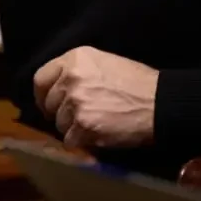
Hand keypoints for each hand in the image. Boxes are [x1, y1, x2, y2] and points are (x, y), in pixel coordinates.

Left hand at [33, 46, 158, 149]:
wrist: (159, 102)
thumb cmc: (136, 82)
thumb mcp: (103, 63)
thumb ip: (77, 71)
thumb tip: (58, 89)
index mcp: (74, 58)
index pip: (41, 78)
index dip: (42, 95)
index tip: (48, 104)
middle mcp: (70, 78)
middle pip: (49, 103)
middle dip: (60, 114)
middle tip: (76, 119)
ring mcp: (76, 102)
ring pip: (59, 124)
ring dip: (72, 129)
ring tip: (92, 125)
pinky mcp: (84, 125)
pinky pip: (70, 140)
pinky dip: (81, 142)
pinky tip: (96, 136)